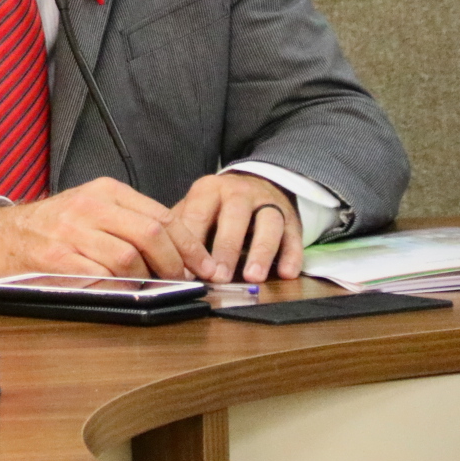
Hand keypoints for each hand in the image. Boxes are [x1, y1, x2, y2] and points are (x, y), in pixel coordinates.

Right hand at [0, 178, 216, 280]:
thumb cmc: (51, 226)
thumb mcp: (91, 207)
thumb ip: (130, 220)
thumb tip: (181, 250)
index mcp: (103, 190)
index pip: (162, 216)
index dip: (191, 245)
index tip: (205, 266)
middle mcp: (88, 206)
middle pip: (151, 235)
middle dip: (176, 264)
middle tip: (183, 281)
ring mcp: (70, 233)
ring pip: (129, 259)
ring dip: (147, 280)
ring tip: (149, 287)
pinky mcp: (56, 259)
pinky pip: (101, 277)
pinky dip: (119, 289)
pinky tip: (123, 292)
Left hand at [173, 173, 302, 283]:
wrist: (257, 183)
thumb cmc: (217, 205)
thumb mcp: (196, 207)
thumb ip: (182, 229)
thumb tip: (165, 262)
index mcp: (209, 190)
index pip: (198, 214)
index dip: (193, 242)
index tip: (188, 270)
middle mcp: (239, 192)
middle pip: (234, 217)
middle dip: (226, 249)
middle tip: (219, 277)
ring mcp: (268, 203)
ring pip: (268, 224)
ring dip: (261, 252)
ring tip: (253, 277)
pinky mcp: (291, 218)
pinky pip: (294, 235)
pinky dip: (292, 255)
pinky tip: (287, 273)